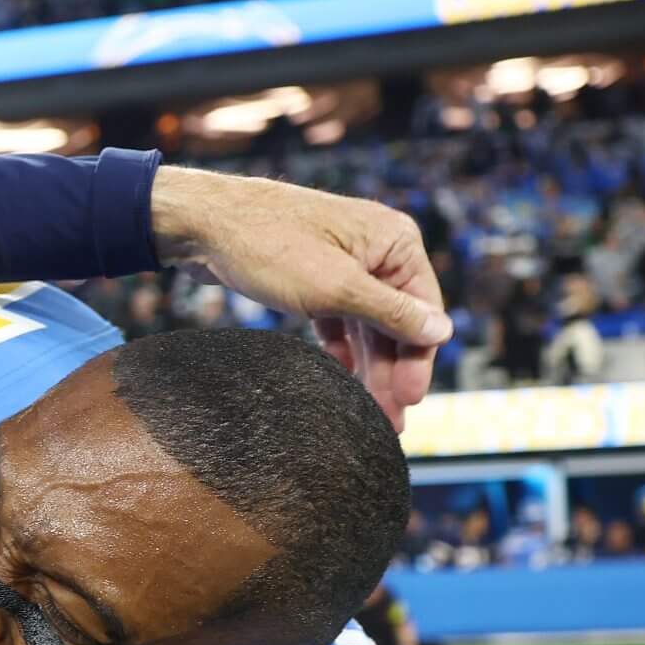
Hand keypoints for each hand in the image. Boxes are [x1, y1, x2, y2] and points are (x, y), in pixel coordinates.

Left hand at [149, 169, 449, 431]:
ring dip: (369, 365)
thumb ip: (391, 313)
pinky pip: (336, 317)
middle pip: (394, 320)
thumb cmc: (270, 245)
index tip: (410, 400)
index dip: (418, 358)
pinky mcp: (312, 275)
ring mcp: (343, 262)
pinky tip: (342, 378)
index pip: (421, 309)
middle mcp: (375, 249)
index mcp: (394, 242)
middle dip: (392, 370)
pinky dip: (340, 347)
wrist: (202, 223)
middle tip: (391, 421)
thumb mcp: (336, 288)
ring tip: (369, 410)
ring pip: (365, 322)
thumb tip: (442, 332)